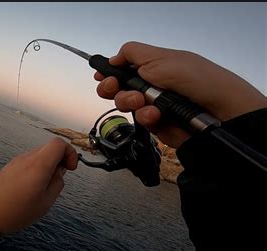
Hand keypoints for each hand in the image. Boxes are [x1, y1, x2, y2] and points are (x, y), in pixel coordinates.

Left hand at [0, 138, 77, 234]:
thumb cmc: (17, 210)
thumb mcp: (46, 201)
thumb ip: (58, 182)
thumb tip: (60, 171)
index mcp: (39, 165)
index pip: (59, 143)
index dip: (70, 153)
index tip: (70, 169)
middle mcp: (28, 158)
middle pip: (50, 148)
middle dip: (59, 161)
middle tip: (56, 181)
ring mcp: (18, 160)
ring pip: (41, 155)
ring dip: (48, 166)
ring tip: (42, 187)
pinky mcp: (11, 166)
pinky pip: (30, 161)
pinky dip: (37, 169)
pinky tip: (31, 187)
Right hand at [94, 41, 266, 147]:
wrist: (219, 110)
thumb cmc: (197, 79)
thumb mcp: (161, 58)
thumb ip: (132, 54)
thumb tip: (113, 58)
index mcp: (151, 67)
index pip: (122, 69)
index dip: (110, 73)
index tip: (102, 76)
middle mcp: (150, 86)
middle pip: (118, 89)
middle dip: (113, 89)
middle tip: (115, 88)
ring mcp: (153, 106)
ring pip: (125, 106)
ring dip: (130, 102)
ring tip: (143, 101)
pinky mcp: (158, 124)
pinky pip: (140, 122)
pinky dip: (146, 117)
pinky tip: (156, 115)